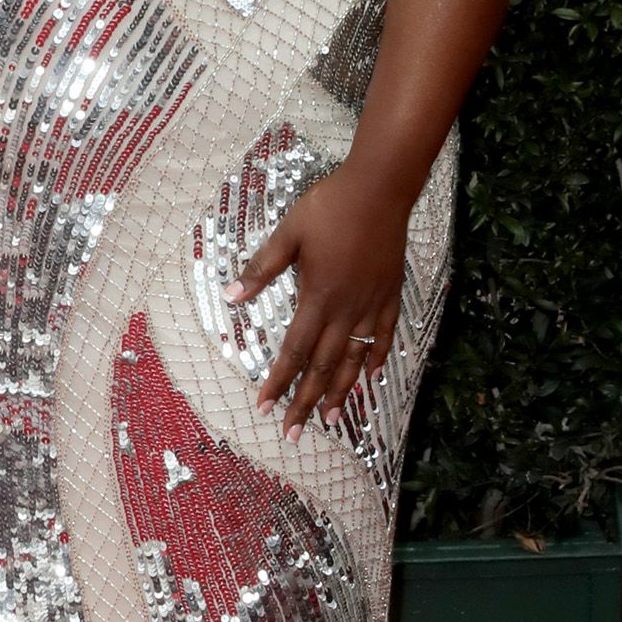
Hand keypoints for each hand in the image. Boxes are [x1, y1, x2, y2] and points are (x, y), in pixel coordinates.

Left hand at [226, 162, 407, 438]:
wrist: (379, 188)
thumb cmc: (329, 206)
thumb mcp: (288, 233)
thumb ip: (262, 268)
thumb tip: (231, 297)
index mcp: (318, 296)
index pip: (294, 351)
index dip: (278, 381)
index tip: (265, 407)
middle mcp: (346, 309)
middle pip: (324, 367)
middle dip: (306, 401)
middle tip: (294, 433)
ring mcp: (372, 304)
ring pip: (355, 359)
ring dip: (341, 392)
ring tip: (331, 421)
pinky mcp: (390, 294)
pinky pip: (384, 336)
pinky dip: (377, 359)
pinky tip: (371, 377)